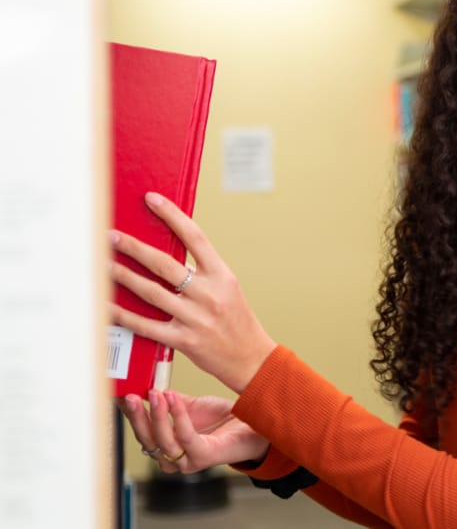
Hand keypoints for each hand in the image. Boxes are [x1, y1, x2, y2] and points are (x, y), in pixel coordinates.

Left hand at [109, 191, 276, 393]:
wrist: (250, 358)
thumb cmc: (237, 321)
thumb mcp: (227, 289)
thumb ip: (201, 273)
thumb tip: (166, 256)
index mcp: (222, 275)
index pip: (195, 237)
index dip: (172, 216)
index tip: (152, 200)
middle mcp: (209, 293)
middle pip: (165, 264)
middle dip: (134, 248)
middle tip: (112, 236)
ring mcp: (196, 318)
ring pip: (151, 292)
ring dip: (123, 276)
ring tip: (104, 265)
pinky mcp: (183, 340)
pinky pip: (146, 325)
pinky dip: (124, 315)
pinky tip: (108, 306)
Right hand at [119, 390, 269, 473]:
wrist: (252, 427)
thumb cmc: (221, 419)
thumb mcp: (189, 406)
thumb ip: (168, 400)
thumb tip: (147, 385)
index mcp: (164, 446)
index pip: (141, 430)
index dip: (130, 413)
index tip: (121, 393)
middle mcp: (170, 458)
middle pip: (146, 438)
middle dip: (137, 416)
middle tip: (132, 395)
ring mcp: (185, 461)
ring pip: (162, 440)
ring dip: (157, 415)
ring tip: (155, 393)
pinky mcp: (202, 457)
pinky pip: (185, 436)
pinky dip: (178, 416)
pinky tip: (174, 399)